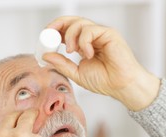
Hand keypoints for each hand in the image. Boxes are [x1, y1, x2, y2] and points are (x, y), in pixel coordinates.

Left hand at [43, 16, 159, 110]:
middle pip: (71, 21)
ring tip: (71, 51)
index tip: (44, 39)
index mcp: (83, 45)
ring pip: (80, 23)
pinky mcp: (109, 34)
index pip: (66, 31)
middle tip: (49, 35)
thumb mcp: (76, 73)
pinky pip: (90, 30)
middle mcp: (92, 37)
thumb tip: (45, 56)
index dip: (54, 32)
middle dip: (57, 25)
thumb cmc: (105, 81)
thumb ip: (62, 64)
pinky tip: (88, 54)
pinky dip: (84, 41)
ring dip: (70, 36)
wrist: (121, 87)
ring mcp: (100, 34)